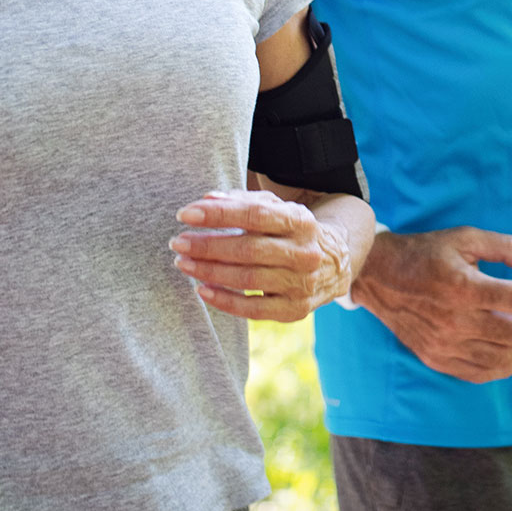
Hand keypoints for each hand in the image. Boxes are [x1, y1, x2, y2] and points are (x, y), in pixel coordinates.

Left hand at [173, 189, 355, 320]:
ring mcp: (302, 284)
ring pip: (248, 279)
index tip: (186, 214)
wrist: (334, 265)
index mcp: (301, 221)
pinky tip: (201, 289)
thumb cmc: (290, 232)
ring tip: (183, 263)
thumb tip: (205, 200)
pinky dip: (224, 300)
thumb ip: (241, 202)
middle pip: (249, 249)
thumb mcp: (275, 210)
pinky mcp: (295, 310)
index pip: (255, 215)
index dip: (218, 214)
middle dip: (207, 245)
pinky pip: (253, 309)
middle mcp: (305, 252)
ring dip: (209, 271)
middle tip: (178, 242)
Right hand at [349, 228, 511, 383]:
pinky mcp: (436, 358)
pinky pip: (480, 372)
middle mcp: (454, 320)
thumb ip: (506, 248)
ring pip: (501, 358)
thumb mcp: (465, 238)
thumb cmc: (425, 252)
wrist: (377, 276)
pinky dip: (507, 368)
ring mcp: (444, 344)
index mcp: (463, 286)